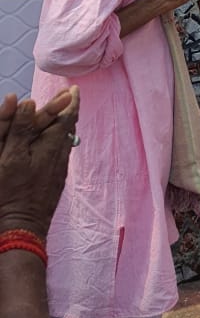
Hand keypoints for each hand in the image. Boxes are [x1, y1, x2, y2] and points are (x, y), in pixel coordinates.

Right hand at [0, 86, 79, 239]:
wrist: (20, 228)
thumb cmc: (11, 193)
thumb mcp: (10, 157)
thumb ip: (20, 129)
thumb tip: (29, 102)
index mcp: (51, 146)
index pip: (66, 117)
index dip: (70, 101)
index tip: (73, 89)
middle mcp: (60, 156)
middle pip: (68, 128)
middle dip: (67, 111)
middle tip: (68, 97)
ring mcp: (59, 170)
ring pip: (65, 141)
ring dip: (64, 126)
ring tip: (62, 114)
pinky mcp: (55, 181)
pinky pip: (60, 154)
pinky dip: (58, 141)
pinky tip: (52, 143)